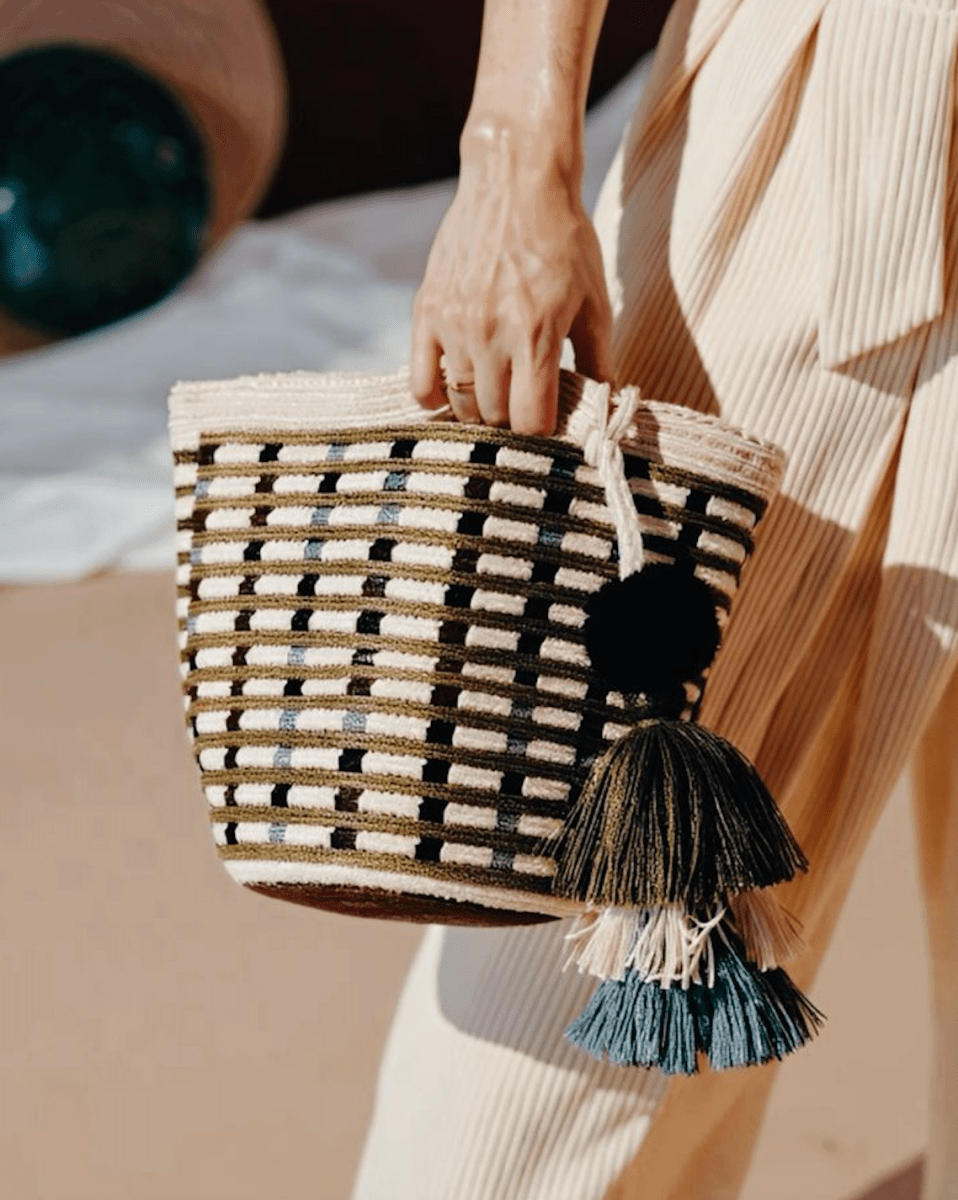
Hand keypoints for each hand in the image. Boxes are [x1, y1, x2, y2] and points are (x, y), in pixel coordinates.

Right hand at [410, 124, 611, 436]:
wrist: (514, 179)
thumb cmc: (564, 240)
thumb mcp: (595, 300)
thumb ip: (598, 360)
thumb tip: (604, 407)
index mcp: (536, 336)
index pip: (530, 424)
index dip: (544, 432)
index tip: (551, 420)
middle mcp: (490, 336)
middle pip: (495, 418)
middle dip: (514, 422)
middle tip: (526, 404)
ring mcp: (454, 325)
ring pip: (461, 404)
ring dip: (481, 409)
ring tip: (498, 392)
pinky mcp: (427, 312)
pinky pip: (420, 383)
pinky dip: (437, 397)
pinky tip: (456, 387)